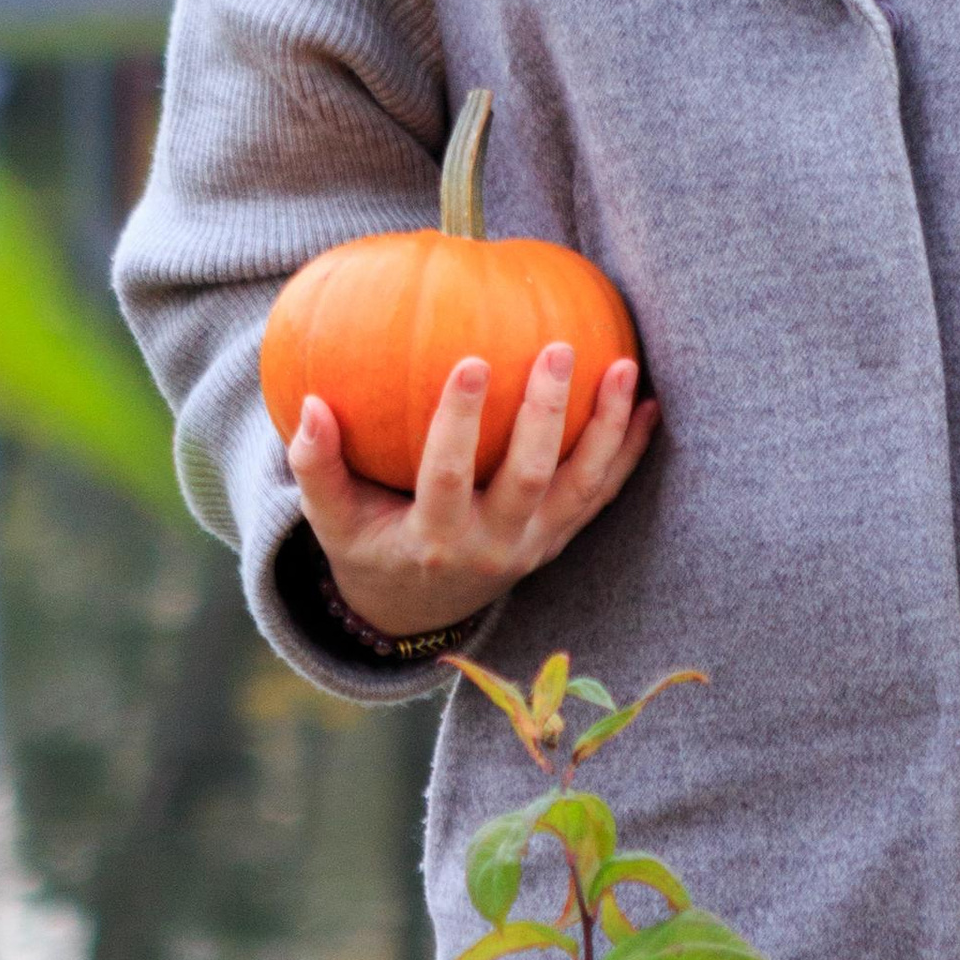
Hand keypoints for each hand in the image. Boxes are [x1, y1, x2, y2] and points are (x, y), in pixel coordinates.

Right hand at [287, 345, 658, 643]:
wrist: (420, 611)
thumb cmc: (370, 545)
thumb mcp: (332, 521)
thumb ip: (316, 466)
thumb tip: (310, 404)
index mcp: (433, 540)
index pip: (448, 477)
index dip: (460, 423)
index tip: (470, 359)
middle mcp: (493, 546)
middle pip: (529, 478)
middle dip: (546, 415)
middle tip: (557, 348)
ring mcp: (535, 545)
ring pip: (581, 486)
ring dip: (607, 427)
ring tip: (624, 366)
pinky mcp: (561, 539)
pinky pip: (602, 494)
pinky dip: (628, 450)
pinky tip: (648, 401)